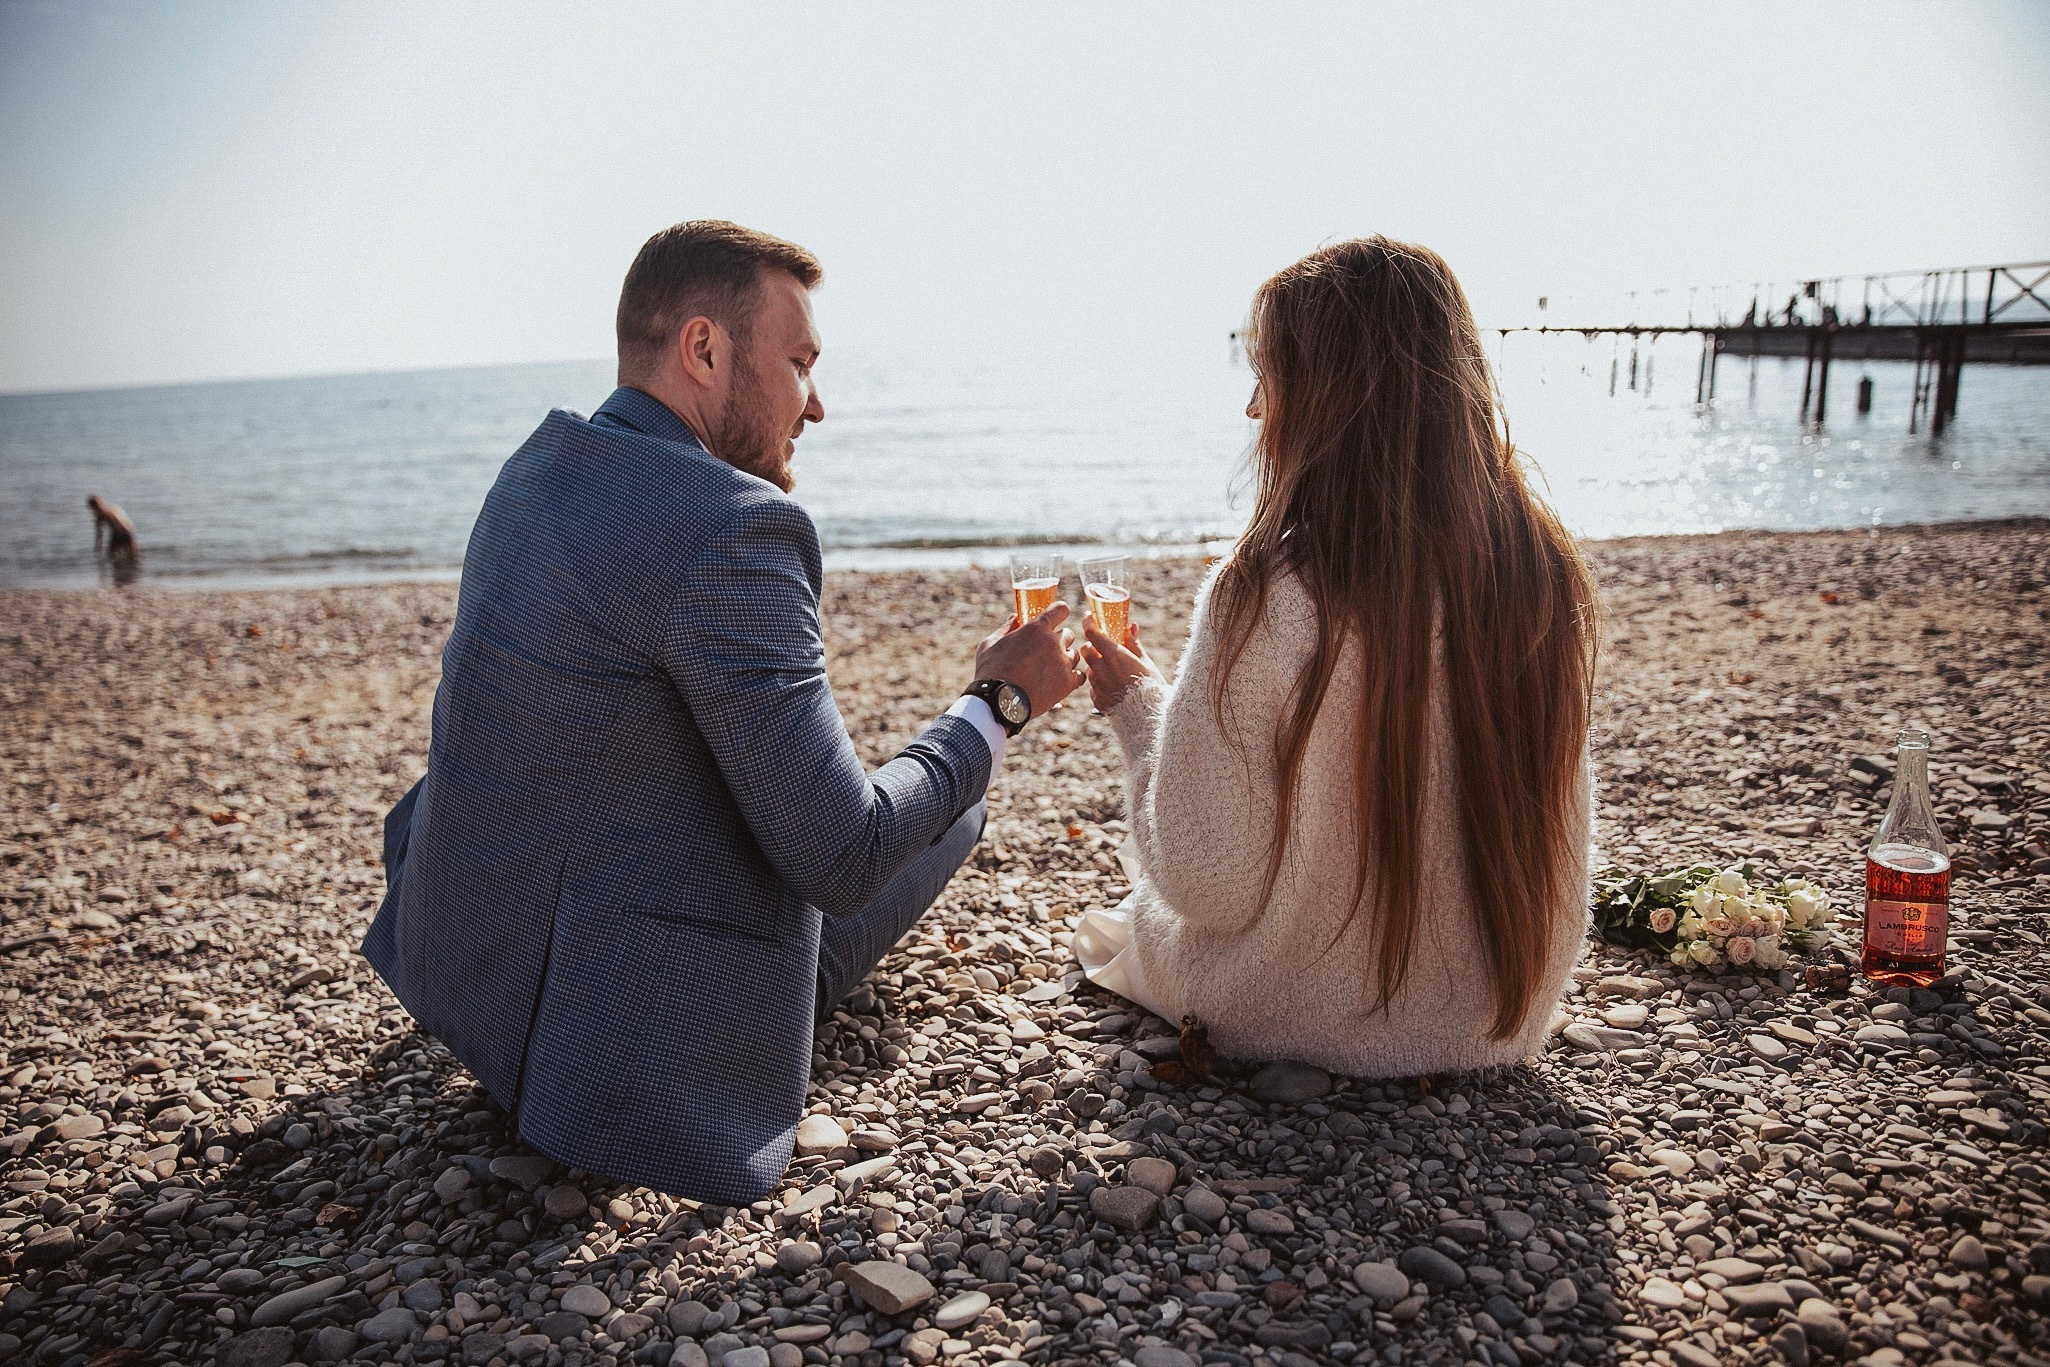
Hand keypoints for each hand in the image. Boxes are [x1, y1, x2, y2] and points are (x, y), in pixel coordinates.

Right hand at [974, 601, 1083, 719]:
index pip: (1061, 609)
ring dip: (1064, 659)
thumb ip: (1006, 628)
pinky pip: (1080, 675)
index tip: (1056, 617)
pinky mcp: (1068, 683)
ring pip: (1074, 655)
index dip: (1059, 612)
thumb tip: (1014, 617)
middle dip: (1058, 640)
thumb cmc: (991, 671)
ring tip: (1049, 670)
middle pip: (1068, 634)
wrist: (998, 703)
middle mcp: (1054, 642)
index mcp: (1036, 628)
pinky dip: (1072, 677)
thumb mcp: (991, 644)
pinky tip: (1060, 681)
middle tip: (1045, 652)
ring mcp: (1063, 663)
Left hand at [1081, 616, 1160, 713]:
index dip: (1089, 623)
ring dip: (1097, 667)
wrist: (1151, 715)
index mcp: (1114, 655)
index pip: (1091, 633)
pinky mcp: (1097, 700)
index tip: (1090, 618)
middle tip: (1104, 649)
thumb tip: (1131, 626)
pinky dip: (1100, 684)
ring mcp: (1098, 685)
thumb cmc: (1152, 685)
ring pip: (1089, 669)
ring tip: (1114, 672)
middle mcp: (1101, 669)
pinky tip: (1114, 688)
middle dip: (1092, 647)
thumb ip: (1134, 643)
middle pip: (1086, 650)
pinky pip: (1093, 687)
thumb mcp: (1145, 661)